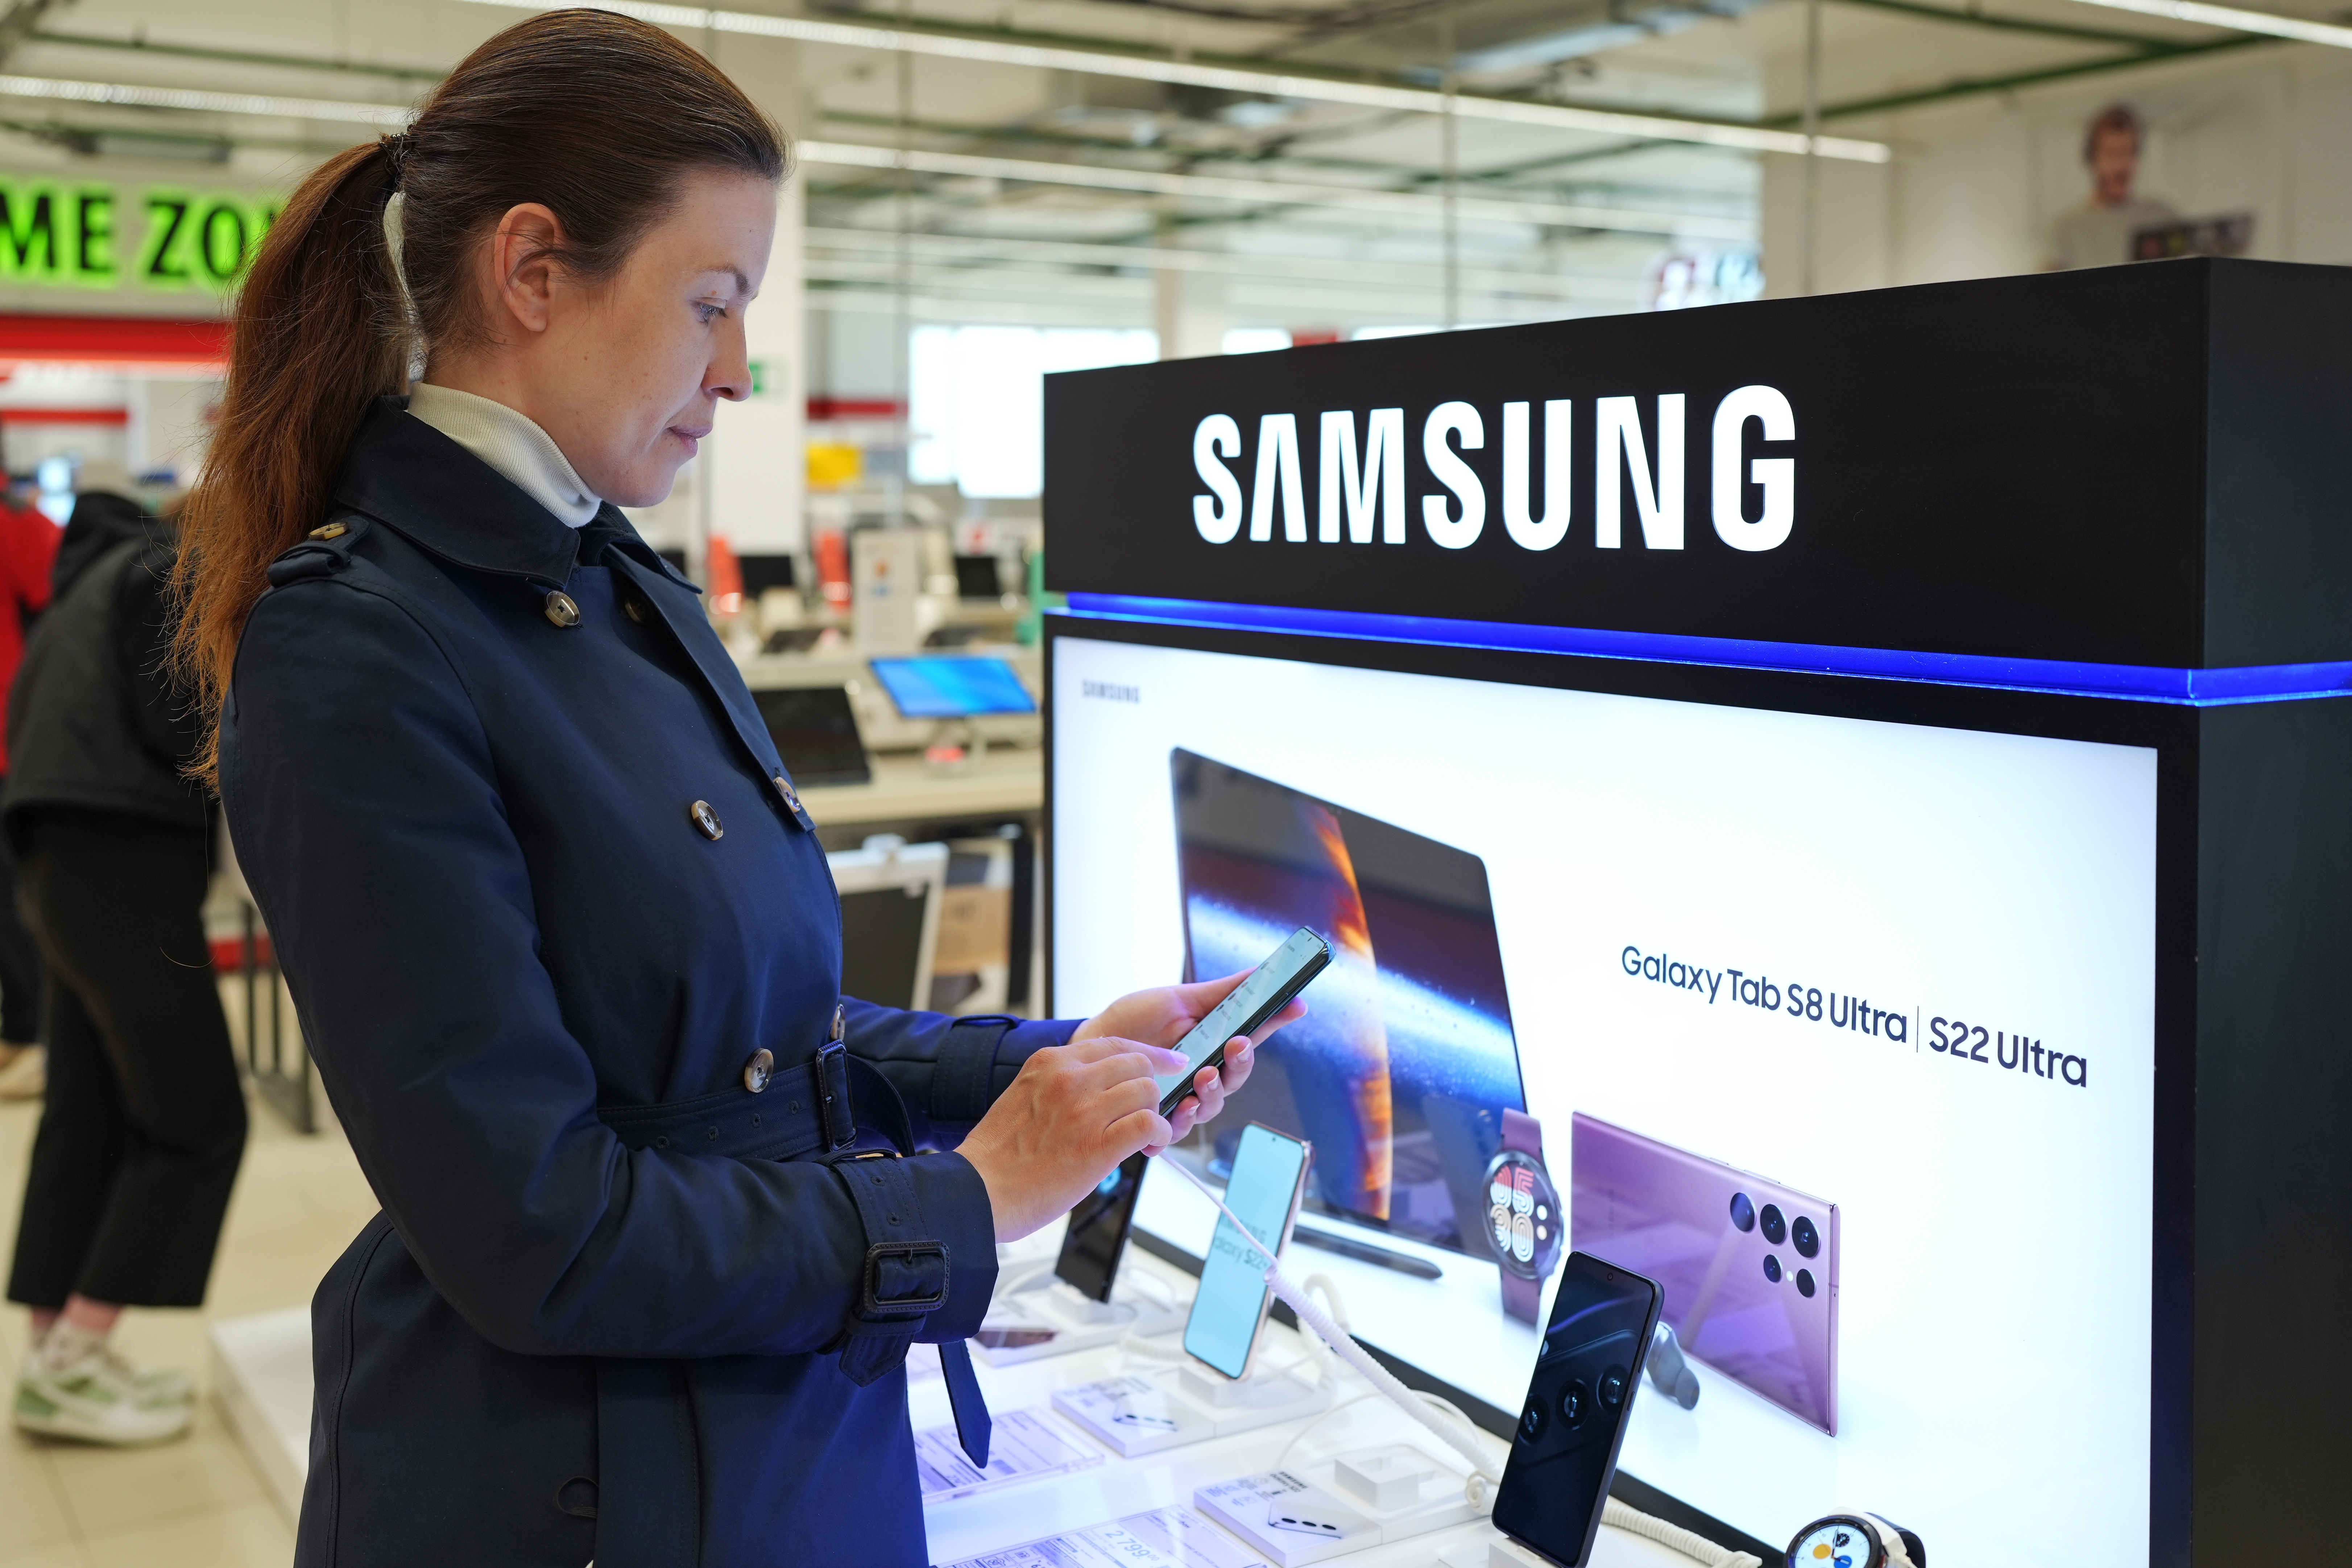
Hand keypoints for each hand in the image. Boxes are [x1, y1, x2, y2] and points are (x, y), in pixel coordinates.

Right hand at [959, 1035, 1187, 1240]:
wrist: (977, 1191)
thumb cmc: (999, 1155)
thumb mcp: (1025, 1096)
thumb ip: (1059, 1083)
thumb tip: (1098, 1087)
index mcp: (1050, 1062)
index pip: (1113, 1043)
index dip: (1148, 1053)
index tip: (1168, 1061)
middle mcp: (1069, 1079)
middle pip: (1137, 1064)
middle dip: (1153, 1085)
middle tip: (1153, 1108)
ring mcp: (1084, 1110)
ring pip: (1147, 1090)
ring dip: (1155, 1113)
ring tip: (1146, 1135)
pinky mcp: (1097, 1146)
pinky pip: (1148, 1124)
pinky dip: (1157, 1134)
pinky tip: (1149, 1147)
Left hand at [1072, 970, 1306, 1148]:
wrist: (1093, 1042)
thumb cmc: (1135, 1020)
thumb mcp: (1179, 999)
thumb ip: (1224, 992)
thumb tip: (1265, 972)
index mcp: (1213, 1043)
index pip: (1251, 1039)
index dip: (1274, 1024)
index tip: (1291, 1007)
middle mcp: (1202, 1073)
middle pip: (1235, 1079)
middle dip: (1240, 1064)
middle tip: (1234, 1047)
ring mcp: (1182, 1097)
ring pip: (1211, 1106)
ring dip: (1212, 1093)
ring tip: (1202, 1077)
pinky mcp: (1158, 1118)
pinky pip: (1176, 1131)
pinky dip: (1179, 1123)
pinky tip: (1177, 1108)